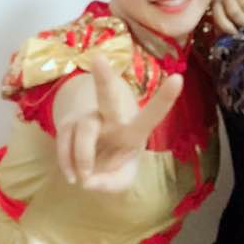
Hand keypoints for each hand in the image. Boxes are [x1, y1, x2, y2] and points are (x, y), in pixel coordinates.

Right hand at [56, 55, 182, 190]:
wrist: (91, 152)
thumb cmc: (115, 160)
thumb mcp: (123, 178)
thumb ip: (113, 184)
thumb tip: (88, 181)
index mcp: (134, 129)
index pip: (151, 114)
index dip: (165, 99)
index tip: (178, 78)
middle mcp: (111, 118)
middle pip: (107, 97)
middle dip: (103, 79)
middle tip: (98, 58)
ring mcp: (88, 119)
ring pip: (84, 133)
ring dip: (83, 159)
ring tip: (82, 178)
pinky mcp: (68, 125)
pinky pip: (64, 144)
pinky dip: (67, 164)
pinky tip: (72, 176)